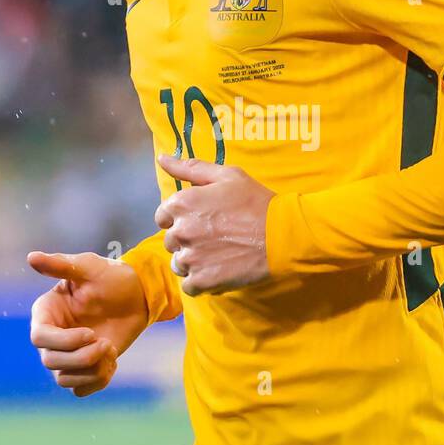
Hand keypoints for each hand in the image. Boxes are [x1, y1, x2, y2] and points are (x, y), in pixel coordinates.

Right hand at [27, 251, 148, 397]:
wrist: (137, 296)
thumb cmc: (111, 277)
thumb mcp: (88, 267)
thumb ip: (60, 265)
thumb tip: (31, 257)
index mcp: (46, 313)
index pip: (39, 338)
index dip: (64, 341)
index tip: (90, 333)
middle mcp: (51, 336)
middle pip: (50, 362)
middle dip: (82, 357)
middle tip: (107, 343)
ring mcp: (66, 355)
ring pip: (64, 380)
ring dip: (91, 370)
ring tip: (111, 350)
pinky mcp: (83, 369)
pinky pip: (80, 390)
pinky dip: (97, 381)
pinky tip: (112, 361)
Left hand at [155, 154, 274, 294]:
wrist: (281, 235)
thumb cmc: (255, 202)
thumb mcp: (226, 175)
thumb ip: (190, 168)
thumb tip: (162, 159)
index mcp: (182, 204)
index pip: (163, 217)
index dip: (182, 218)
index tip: (202, 220)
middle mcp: (180, 231)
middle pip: (171, 241)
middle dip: (188, 239)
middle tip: (216, 236)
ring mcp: (190, 258)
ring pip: (179, 264)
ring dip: (194, 261)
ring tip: (219, 254)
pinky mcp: (201, 281)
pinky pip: (189, 285)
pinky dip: (202, 280)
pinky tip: (220, 269)